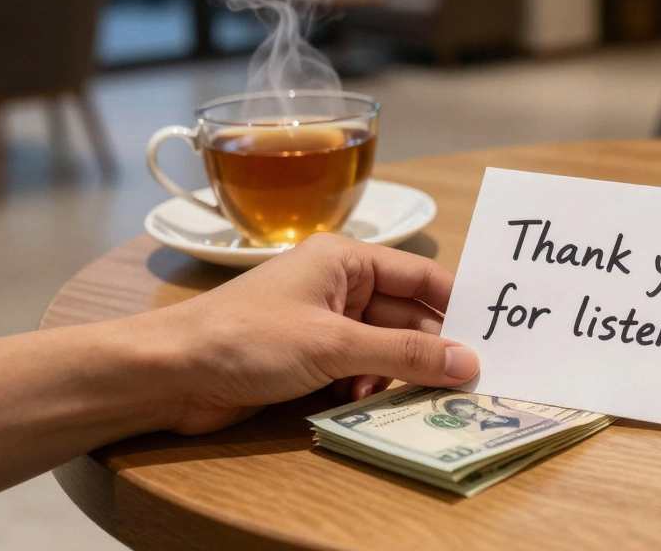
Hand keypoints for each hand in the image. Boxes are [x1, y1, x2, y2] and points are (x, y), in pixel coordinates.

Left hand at [125, 233, 478, 434]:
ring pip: (383, 347)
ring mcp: (322, 323)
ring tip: (401, 394)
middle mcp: (338, 285)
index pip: (420, 277)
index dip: (456, 306)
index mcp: (345, 259)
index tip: (492, 337)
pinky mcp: (306, 357)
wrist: (169, 373)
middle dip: (428, 349)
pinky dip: (366, 386)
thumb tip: (468, 363)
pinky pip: (357, 369)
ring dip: (393, 373)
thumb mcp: (334, 344)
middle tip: (463, 382)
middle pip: (405, 316)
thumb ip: (405, 354)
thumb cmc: (245, 338)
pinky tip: (361, 401)